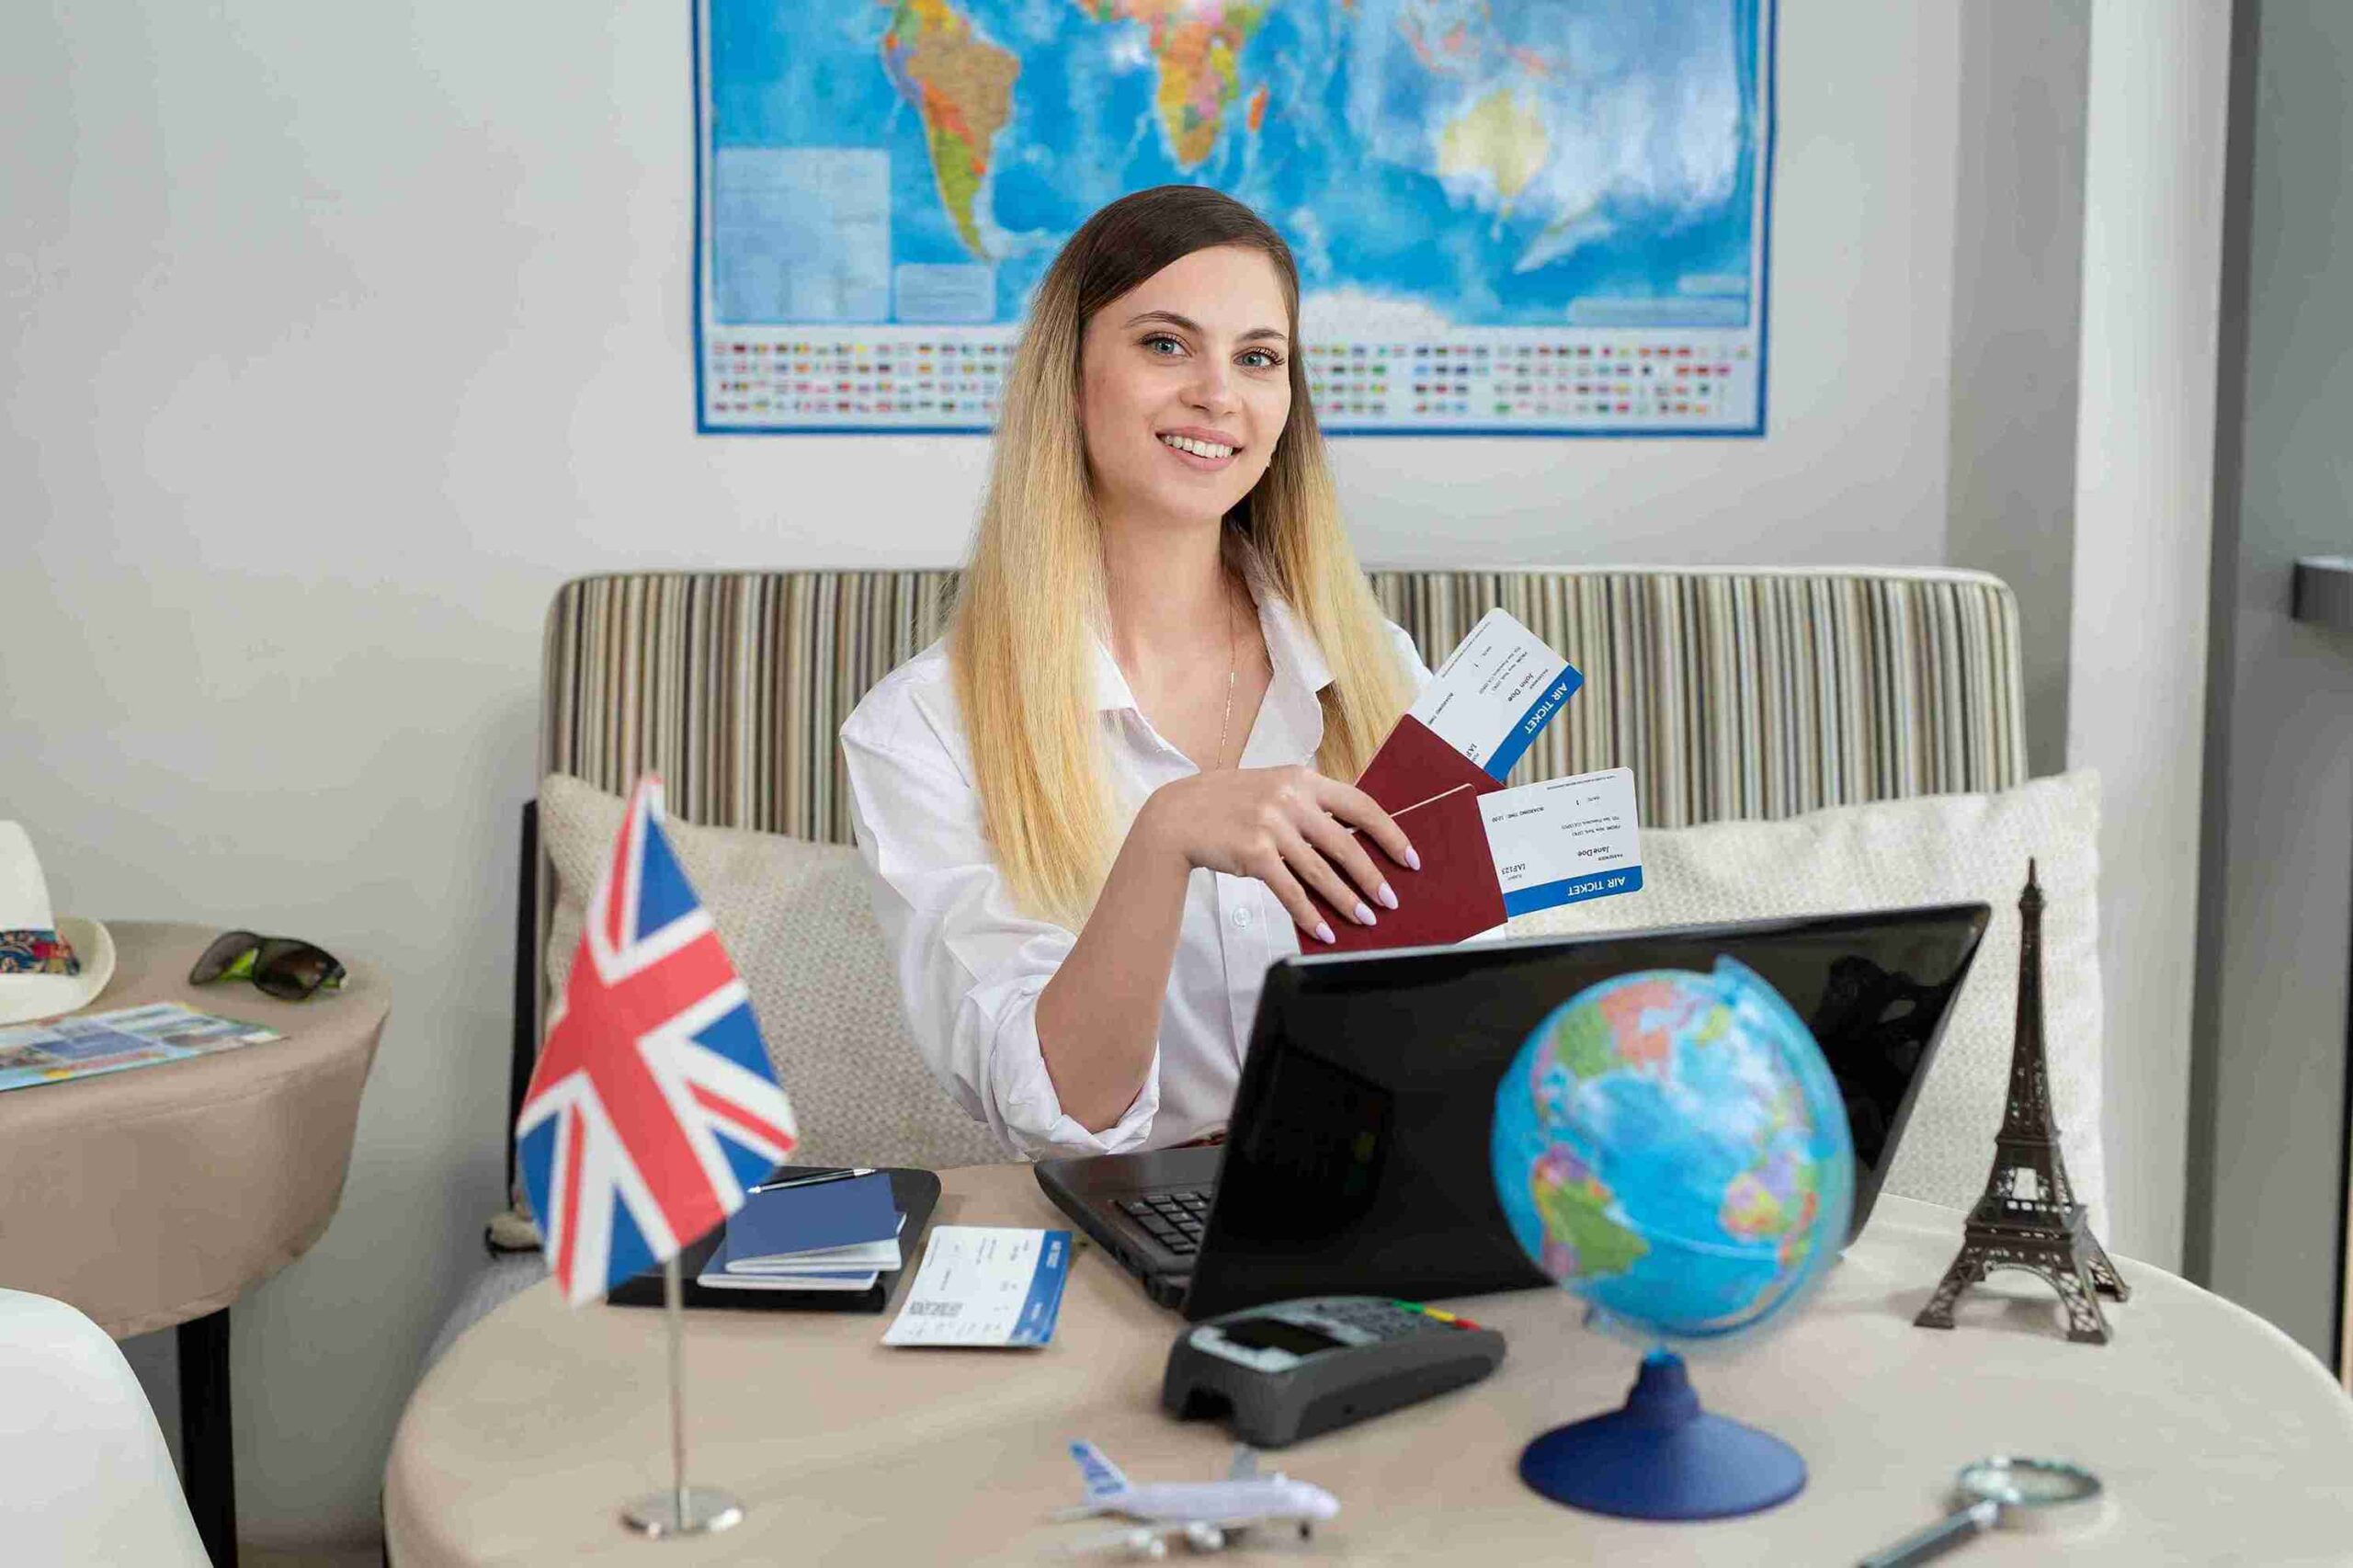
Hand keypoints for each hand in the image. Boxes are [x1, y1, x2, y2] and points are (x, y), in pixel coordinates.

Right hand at [1141, 766, 1420, 943]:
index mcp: (1302, 779)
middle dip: (1372, 877)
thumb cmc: (1227, 803)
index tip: (1408, 858)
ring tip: (1364, 919)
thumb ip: (1307, 803)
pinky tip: (1323, 930)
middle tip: (1389, 900)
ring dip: (1346, 901)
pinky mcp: (1254, 853)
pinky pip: (1290, 890)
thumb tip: (1351, 835)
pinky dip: (1309, 914)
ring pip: (1321, 872)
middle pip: (1346, 843)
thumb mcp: (1271, 787)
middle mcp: (1290, 799)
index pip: (1361, 805)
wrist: (1178, 815)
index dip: (1390, 834)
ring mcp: (1271, 825)